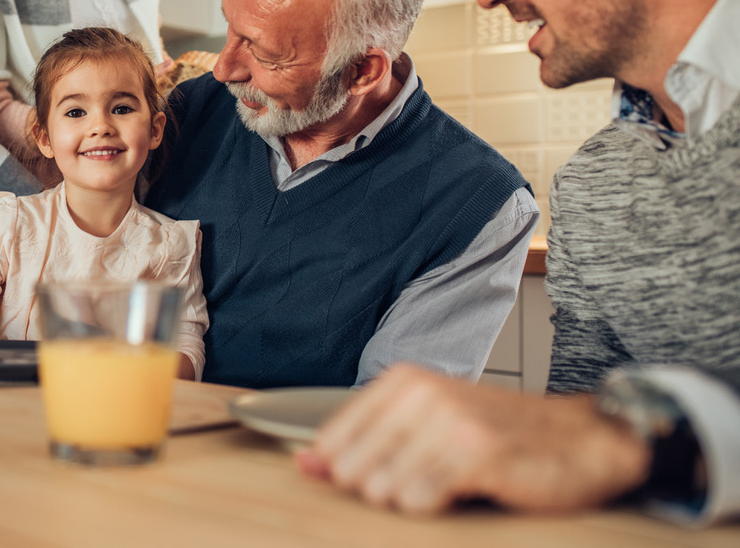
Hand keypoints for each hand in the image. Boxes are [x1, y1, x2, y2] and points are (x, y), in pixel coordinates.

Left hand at [295, 364, 651, 513]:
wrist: (584, 439)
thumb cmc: (502, 434)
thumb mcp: (427, 424)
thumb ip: (362, 441)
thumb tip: (304, 465)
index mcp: (404, 381)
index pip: (334, 438)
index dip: (343, 470)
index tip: (373, 476)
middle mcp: (422, 394)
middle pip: (353, 468)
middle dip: (378, 489)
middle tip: (422, 483)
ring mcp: (450, 421)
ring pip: (383, 488)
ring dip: (409, 501)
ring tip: (443, 487)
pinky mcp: (478, 453)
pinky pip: (420, 499)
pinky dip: (432, 508)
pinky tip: (457, 495)